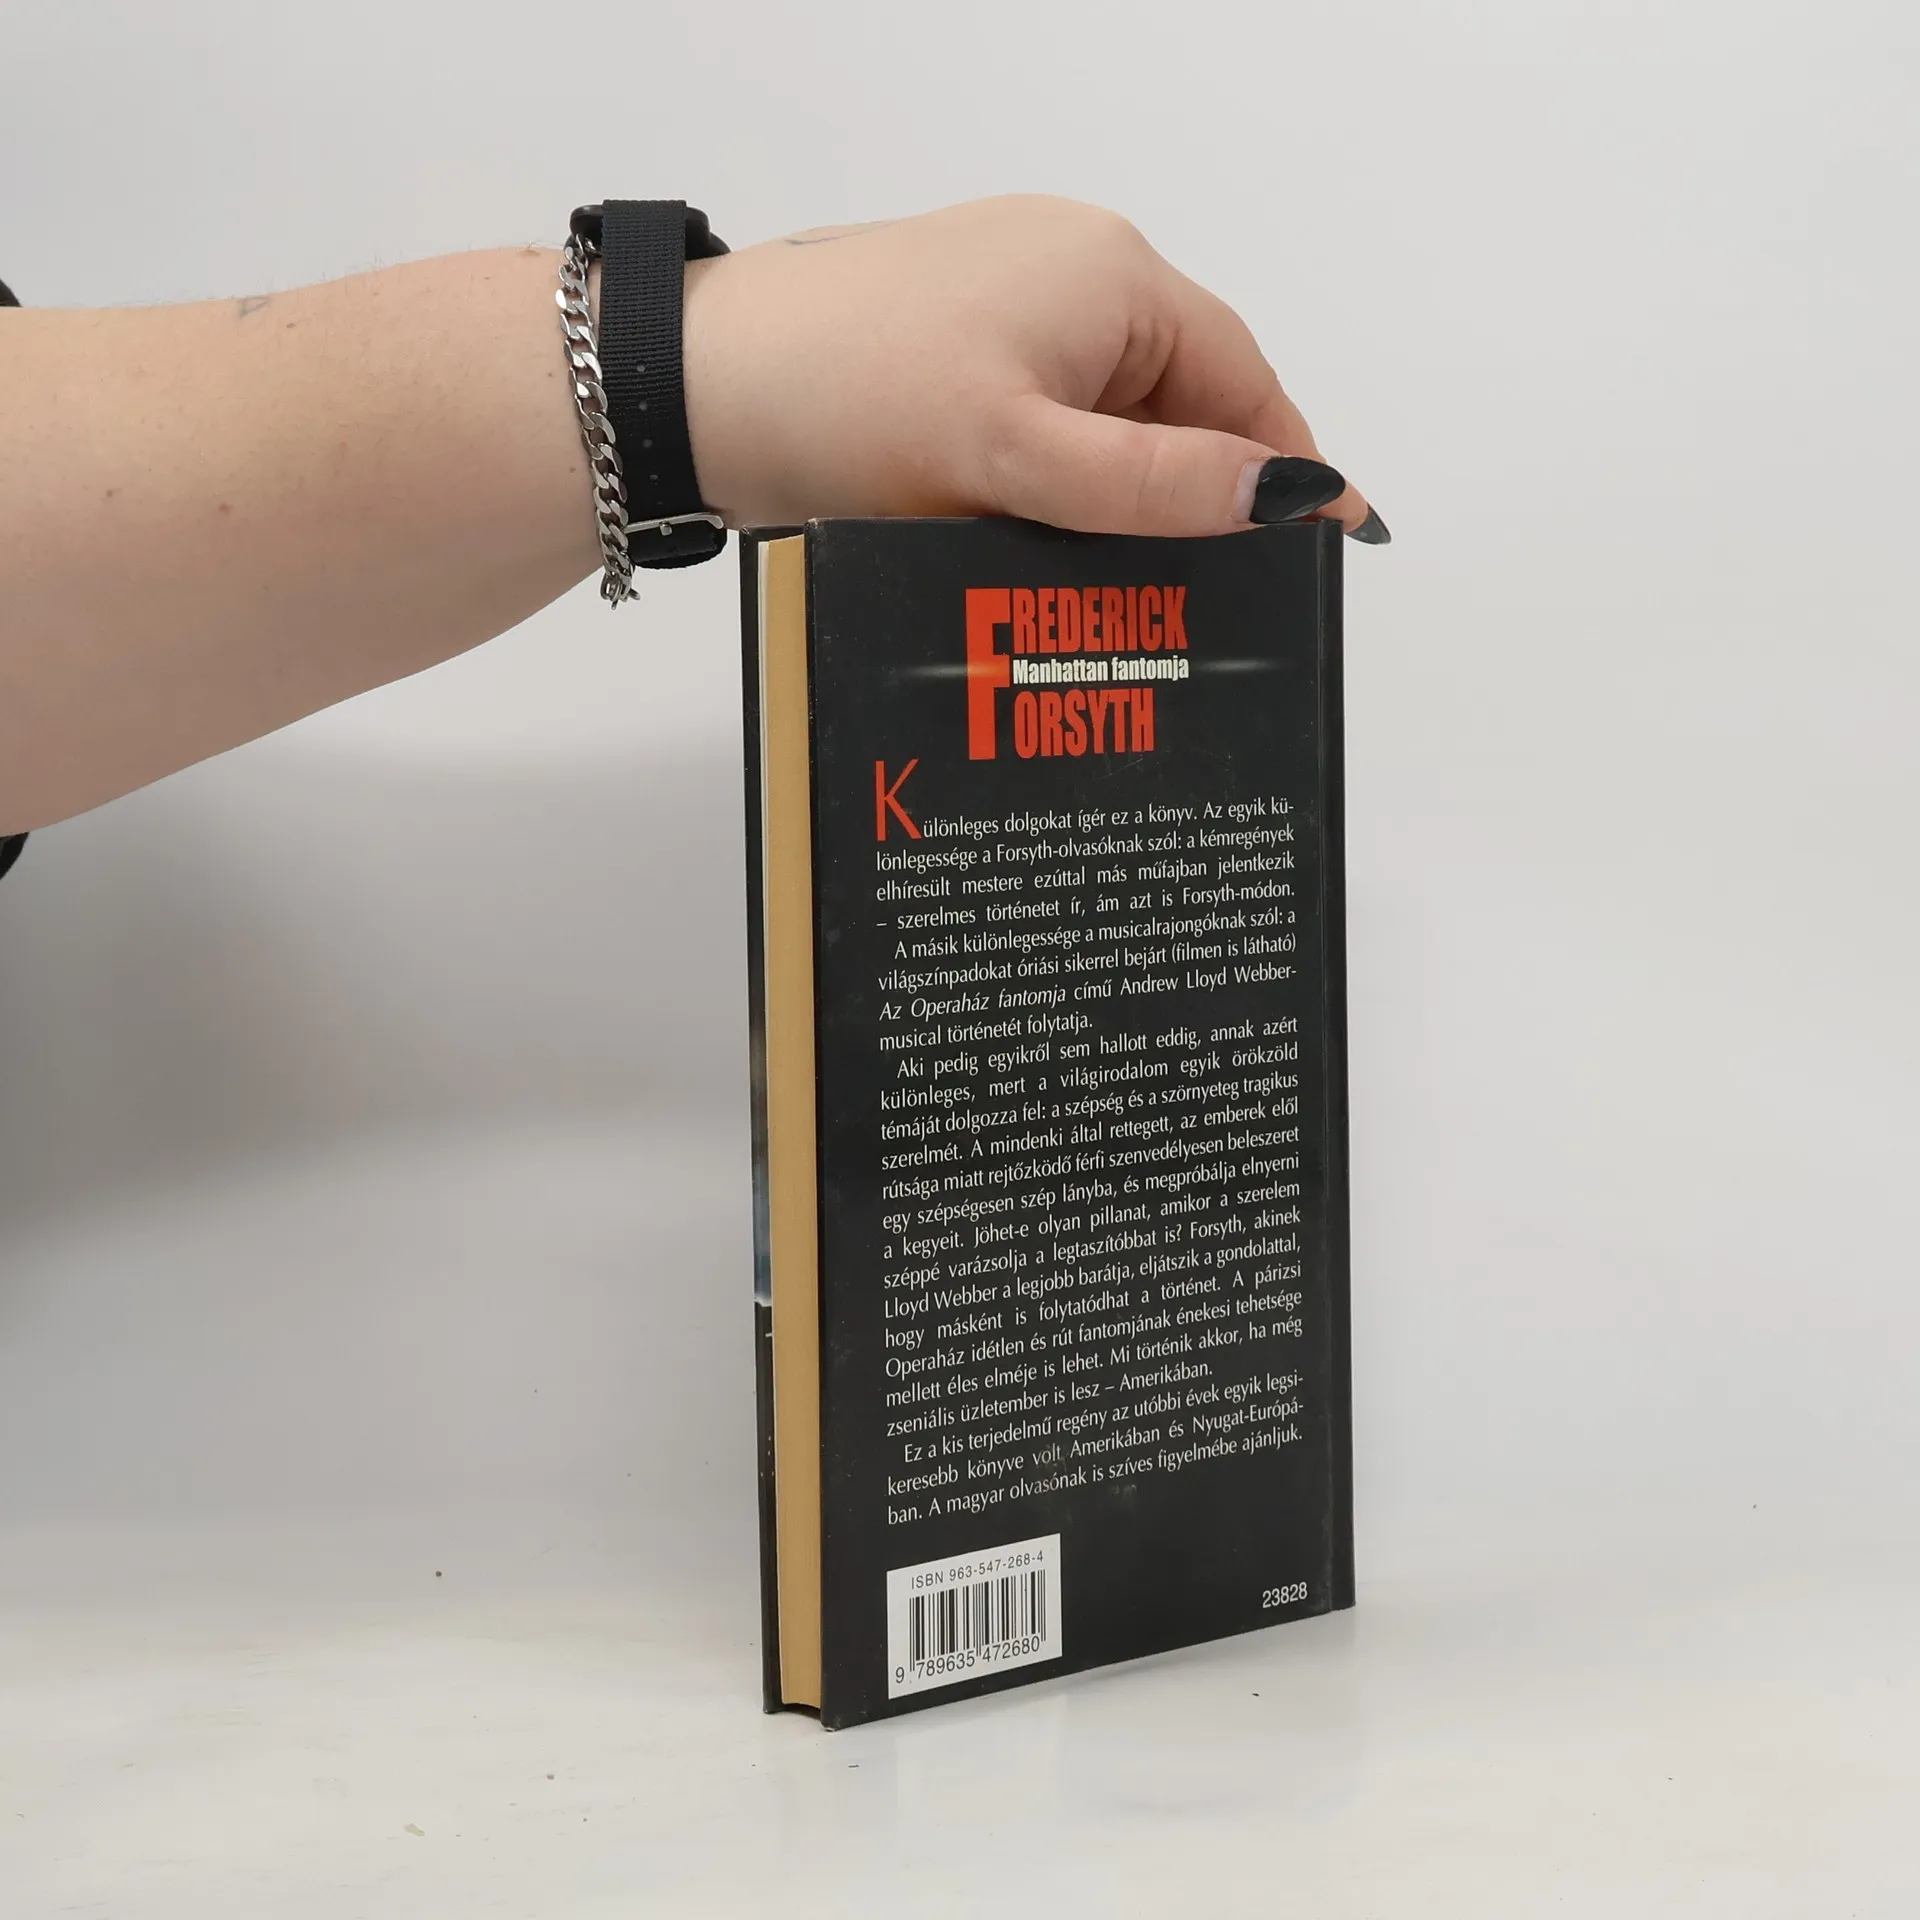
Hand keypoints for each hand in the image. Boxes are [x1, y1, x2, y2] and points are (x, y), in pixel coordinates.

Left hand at [683, 194, 1383, 541]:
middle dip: (1194, 493)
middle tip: (1210, 597)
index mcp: (1110, 274)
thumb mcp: (1022, 456)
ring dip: (1120, 497)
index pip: (1241, 377)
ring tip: (1122, 591)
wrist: (695, 387)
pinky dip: (1060, 482)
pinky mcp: (953, 348)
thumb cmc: (850, 401)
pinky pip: (1045, 419)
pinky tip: (1044, 547)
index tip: (1318, 544)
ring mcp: (1005, 307)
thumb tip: (1287, 495)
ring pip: (1106, 418)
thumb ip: (1157, 482)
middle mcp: (1068, 272)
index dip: (1281, 466)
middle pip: (1177, 399)